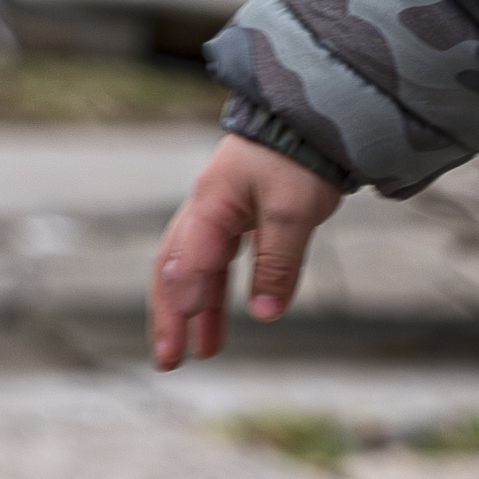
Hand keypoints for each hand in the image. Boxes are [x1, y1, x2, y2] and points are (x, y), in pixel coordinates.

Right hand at [149, 136, 347, 367]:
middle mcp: (204, 211)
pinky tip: (216, 323)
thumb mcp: (294, 211)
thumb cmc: (298, 157)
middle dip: (169, 316)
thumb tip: (267, 313)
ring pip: (193, 271)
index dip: (185, 303)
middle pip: (174, 270)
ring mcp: (217, 214)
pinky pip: (216, 263)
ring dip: (192, 312)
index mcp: (210, 205)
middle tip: (168, 360)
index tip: (183, 341)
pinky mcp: (236, 218)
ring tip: (196, 354)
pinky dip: (214, 294)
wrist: (310, 118)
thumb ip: (278, 262)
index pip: (189, 262)